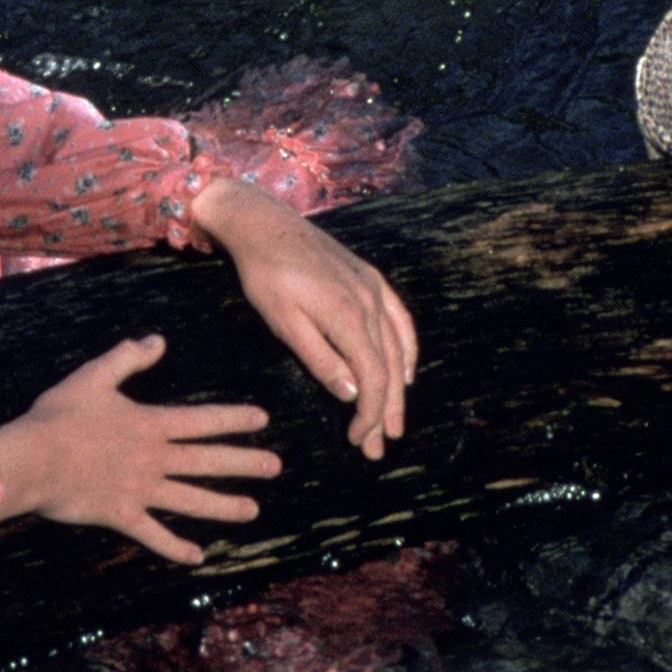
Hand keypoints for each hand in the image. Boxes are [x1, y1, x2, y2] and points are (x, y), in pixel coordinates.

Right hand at [0, 334, 278, 564]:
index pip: (203, 420)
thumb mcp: (94, 376)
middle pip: (207, 461)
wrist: (30, 459)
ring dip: (224, 506)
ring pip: (191, 500)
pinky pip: (154, 535)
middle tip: (276, 467)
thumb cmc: (59, 416)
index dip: (234, 419)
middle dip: (244, 463)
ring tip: (253, 510)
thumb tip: (159, 341)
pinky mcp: (121, 515)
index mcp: (150, 424)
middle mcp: (153, 458)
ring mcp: (140, 490)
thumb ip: (128, 358)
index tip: (263, 420)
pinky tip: (198, 557)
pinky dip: (176, 548)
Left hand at [189, 177, 418, 459]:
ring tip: (395, 422)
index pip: (372, 377)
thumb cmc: (265, 276)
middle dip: (385, 411)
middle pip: (388, 367)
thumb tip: (352, 394)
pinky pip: (399, 319)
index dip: (369, 413)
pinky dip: (407, 349)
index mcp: (348, 316)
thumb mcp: (284, 322)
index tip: (358, 439)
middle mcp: (370, 301)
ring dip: (397, 389)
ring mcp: (374, 287)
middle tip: (378, 447)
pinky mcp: (370, 277)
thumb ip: (321, 359)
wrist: (264, 224)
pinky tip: (406, 371)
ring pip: (396, 347)